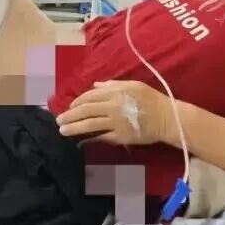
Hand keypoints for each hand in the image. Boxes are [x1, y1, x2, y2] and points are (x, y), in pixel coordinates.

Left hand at [56, 80, 175, 146]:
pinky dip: (90, 137)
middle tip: (58, 120)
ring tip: (63, 130)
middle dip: (70, 115)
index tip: (70, 107)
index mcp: (115, 92)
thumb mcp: (132, 85)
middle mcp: (112, 106)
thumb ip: (112, 85)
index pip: (90, 96)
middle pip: (86, 110)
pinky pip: (102, 136)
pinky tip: (81, 139)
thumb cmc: (150, 99)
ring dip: (74, 127)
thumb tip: (95, 86)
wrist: (166, 118)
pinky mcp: (120, 137)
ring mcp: (115, 123)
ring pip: (90, 124)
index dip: (77, 102)